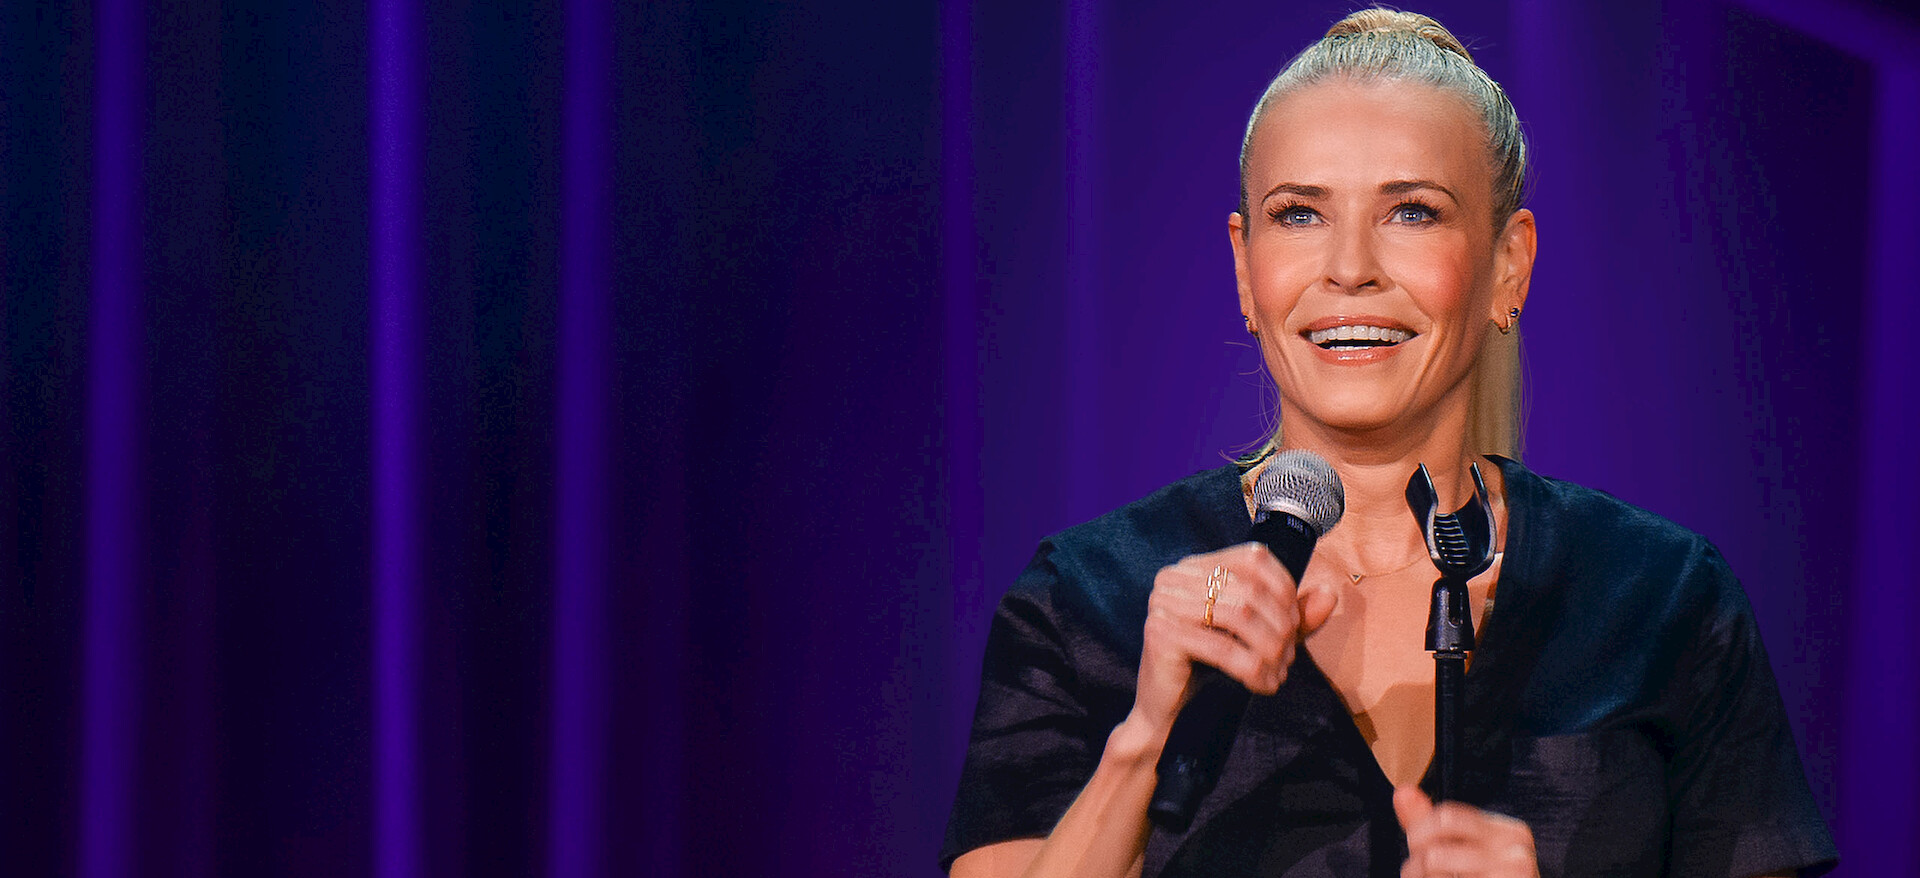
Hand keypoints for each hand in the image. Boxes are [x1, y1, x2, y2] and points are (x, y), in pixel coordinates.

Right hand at [1128, 543, 1337, 736]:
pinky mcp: (1160, 633)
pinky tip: (1262, 686)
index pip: (1253, 557)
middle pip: (1249, 589)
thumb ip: (1293, 615)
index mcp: (1195, 566)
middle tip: (1288, 659)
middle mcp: (1175, 577)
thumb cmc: (1210, 668)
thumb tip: (1330, 594)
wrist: (1169, 711)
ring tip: (1278, 673)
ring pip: (1240, 616)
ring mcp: (1164, 602)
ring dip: (1270, 649)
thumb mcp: (1258, 636)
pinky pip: (1222, 648)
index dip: (1284, 588)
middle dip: (1280, 627)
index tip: (1294, 626)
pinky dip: (1252, 669)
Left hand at [1395, 786, 1538, 877]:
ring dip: (1419, 876)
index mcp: (1510, 832)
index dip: (1420, 834)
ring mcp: (1514, 872)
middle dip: (1416, 860)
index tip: (1418, 853)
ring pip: (1434, 860)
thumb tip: (1402, 790)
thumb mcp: (1456, 855)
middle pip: (1438, 839)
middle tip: (1418, 874)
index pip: (1447, 816)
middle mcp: (1517, 849)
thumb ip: (1428, 825)